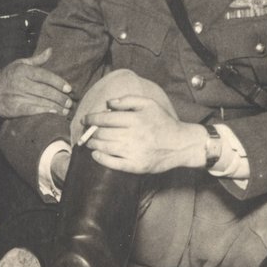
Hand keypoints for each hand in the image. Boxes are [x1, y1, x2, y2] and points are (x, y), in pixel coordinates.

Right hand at [0, 48, 74, 118]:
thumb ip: (37, 60)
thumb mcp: (20, 63)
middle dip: (60, 97)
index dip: (59, 82)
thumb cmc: (7, 75)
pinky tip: (53, 113)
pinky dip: (44, 111)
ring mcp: (18, 96)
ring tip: (66, 110)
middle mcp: (22, 83)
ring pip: (41, 101)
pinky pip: (33, 110)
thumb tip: (50, 50)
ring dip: (56, 106)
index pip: (45, 76)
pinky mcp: (15, 108)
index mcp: (24, 71)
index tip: (69, 88)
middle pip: (46, 91)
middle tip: (70, 102)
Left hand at [81, 94, 196, 174]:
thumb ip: (128, 100)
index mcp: (135, 119)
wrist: (181, 144)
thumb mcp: (149, 104)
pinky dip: (101, 159)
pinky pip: (113, 163)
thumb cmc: (163, 122)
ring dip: (93, 144)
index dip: (92, 118)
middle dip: (91, 132)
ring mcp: (134, 152)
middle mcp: (133, 135)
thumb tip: (108, 103)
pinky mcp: (135, 166)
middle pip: (103, 133)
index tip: (85, 119)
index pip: (106, 118)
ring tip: (89, 142)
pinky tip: (96, 155)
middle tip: (87, 131)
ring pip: (105, 147)